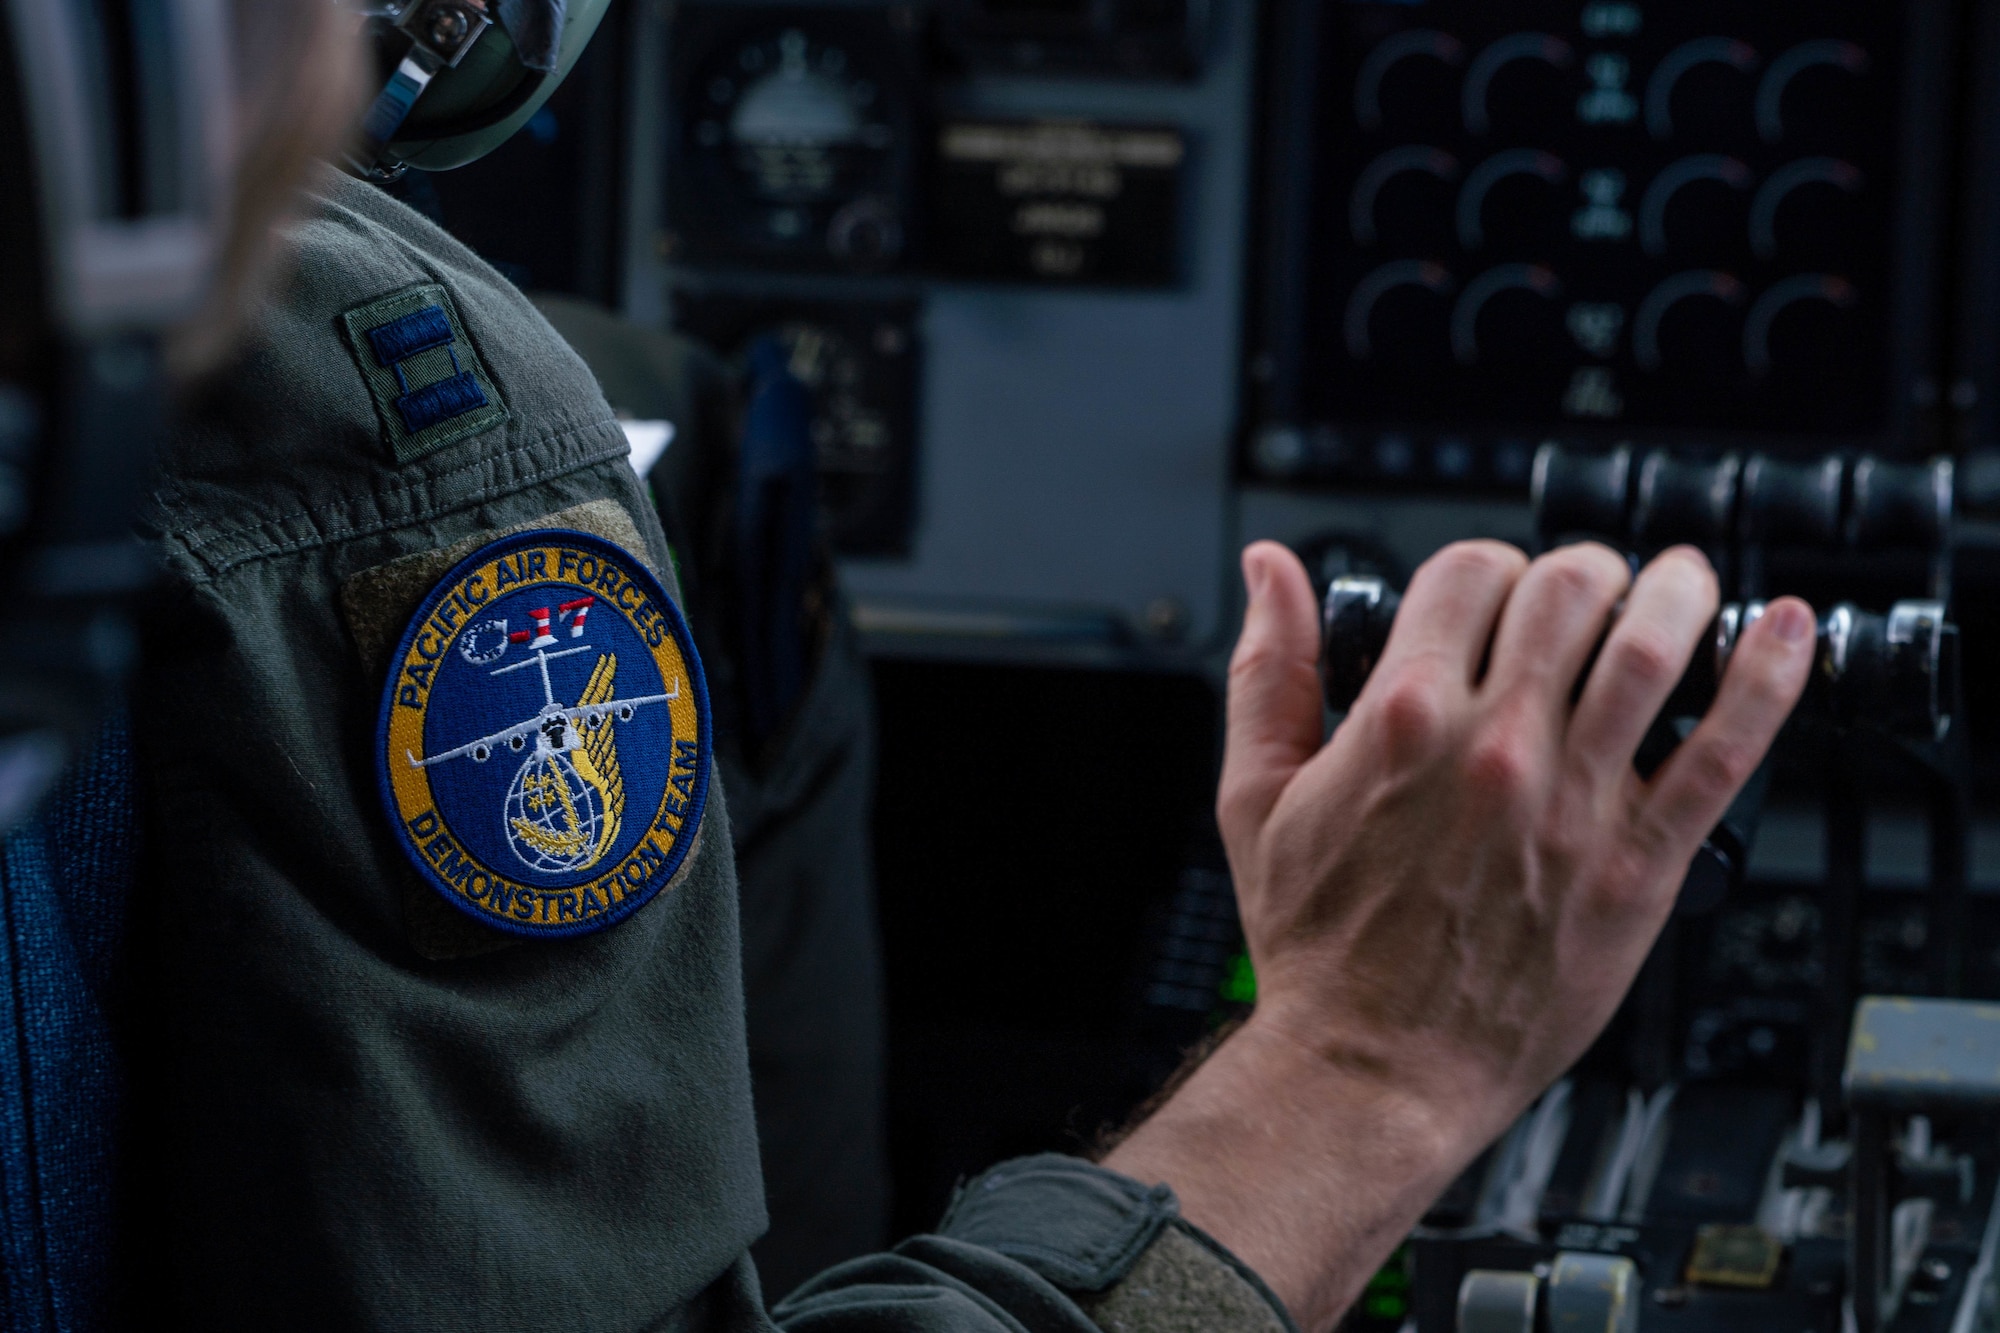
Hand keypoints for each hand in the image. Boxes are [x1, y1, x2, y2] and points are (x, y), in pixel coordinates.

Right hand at [1105, 539, 1813, 1329]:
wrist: (1373, 1067)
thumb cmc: (1320, 944)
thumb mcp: (1256, 794)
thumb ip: (1267, 668)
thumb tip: (1270, 570)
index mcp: (1400, 720)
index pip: (1471, 573)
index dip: (1488, 567)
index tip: (1496, 595)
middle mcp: (1494, 750)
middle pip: (1570, 592)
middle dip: (1586, 571)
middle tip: (1592, 591)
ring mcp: (1574, 806)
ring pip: (1653, 652)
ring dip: (1679, 594)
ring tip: (1683, 585)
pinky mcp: (1638, 866)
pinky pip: (1722, 756)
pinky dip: (1765, 680)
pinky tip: (1785, 634)